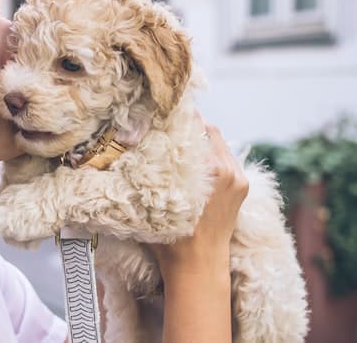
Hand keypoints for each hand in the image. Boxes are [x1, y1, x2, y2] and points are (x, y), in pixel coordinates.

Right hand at [151, 111, 248, 278]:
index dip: (179, 115)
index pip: (196, 126)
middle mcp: (228, 170)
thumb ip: (152, 169)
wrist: (199, 266)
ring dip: (200, 138)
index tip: (163, 109)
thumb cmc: (171, 237)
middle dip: (189, 124)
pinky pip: (226, 157)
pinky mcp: (242, 186)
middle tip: (168, 122)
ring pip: (218, 142)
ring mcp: (238, 178)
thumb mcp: (156, 198)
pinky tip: (194, 159)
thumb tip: (133, 143)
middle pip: (209, 129)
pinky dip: (211, 152)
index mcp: (210, 170)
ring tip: (179, 140)